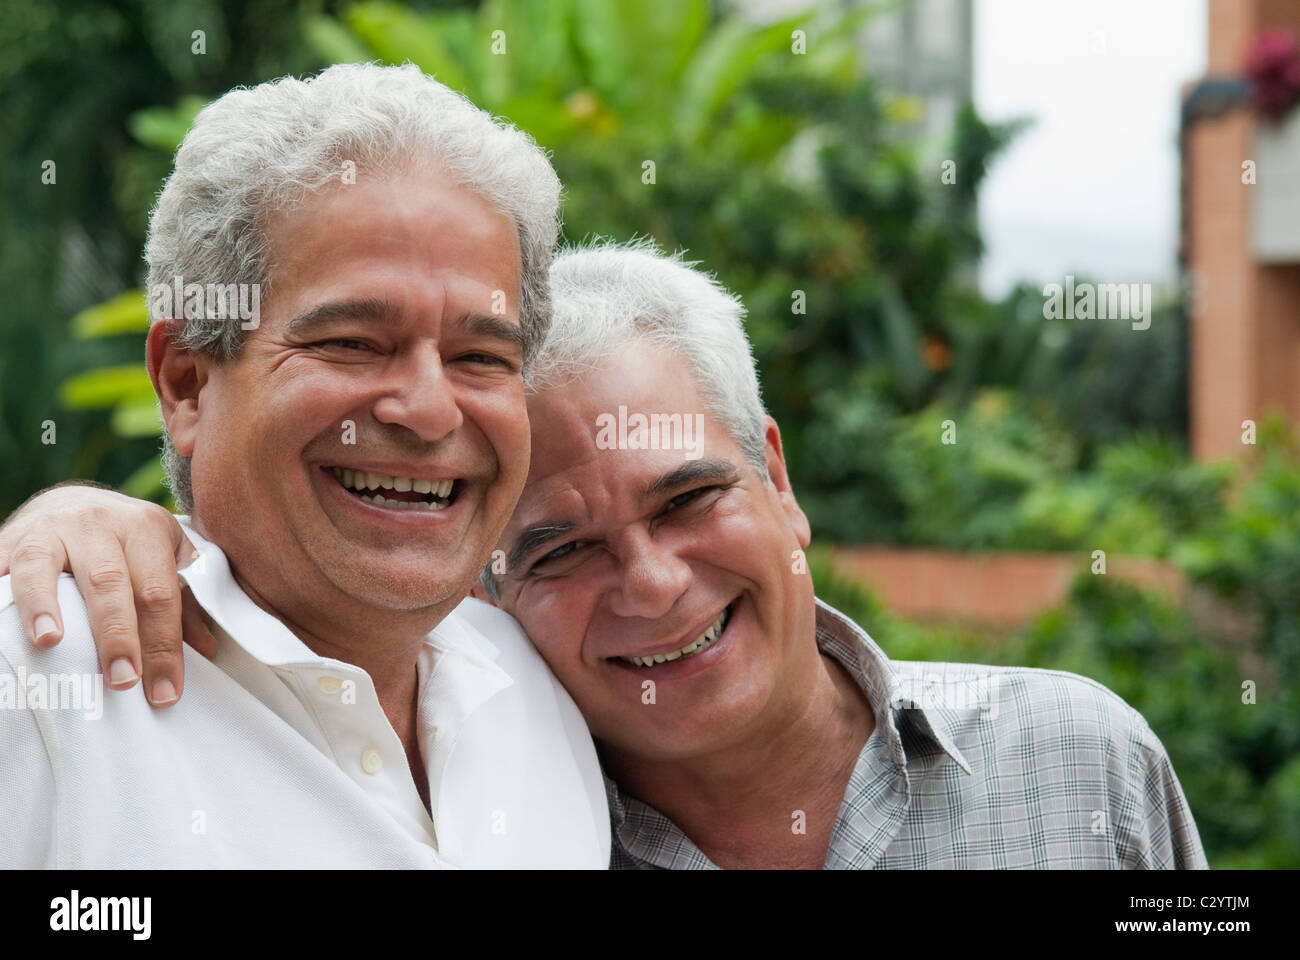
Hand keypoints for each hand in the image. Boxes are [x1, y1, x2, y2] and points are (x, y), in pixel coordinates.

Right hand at [0, 484, 217, 706]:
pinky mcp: (14, 537)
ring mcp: (52, 528)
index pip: (160, 593)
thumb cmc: (124, 540)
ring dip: (46, 607)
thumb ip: (184, 599)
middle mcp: (100, 522)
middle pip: (110, 583)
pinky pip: (6, 566)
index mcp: (146, 527)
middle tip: (123, 680)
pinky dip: (9, 594)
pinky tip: (6, 618)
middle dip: (118, 636)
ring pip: (46, 566)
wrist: (71, 500)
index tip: (165, 691)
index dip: (164, 645)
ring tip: (51, 644)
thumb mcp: (162, 555)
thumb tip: (206, 649)